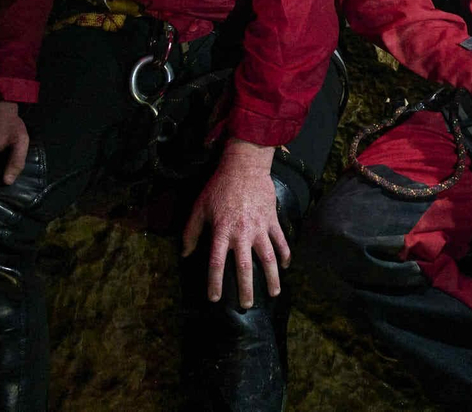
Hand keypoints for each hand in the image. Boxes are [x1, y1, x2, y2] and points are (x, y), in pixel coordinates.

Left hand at [182, 139, 289, 308]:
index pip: (217, 263)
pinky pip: (281, 241)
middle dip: (246, 289)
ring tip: (273, 293)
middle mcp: (241, 233)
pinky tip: (286, 266)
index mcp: (222, 231)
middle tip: (247, 305)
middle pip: (244, 267)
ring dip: (272, 277)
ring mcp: (259, 227)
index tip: (214, 298)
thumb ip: (191, 232)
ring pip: (268, 258)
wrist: (244, 166)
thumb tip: (186, 254)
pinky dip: (285, 254)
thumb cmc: (219, 187)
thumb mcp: (199, 207)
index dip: (215, 282)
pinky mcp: (272, 220)